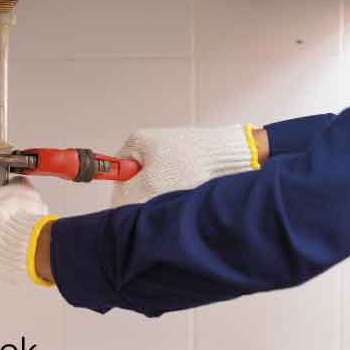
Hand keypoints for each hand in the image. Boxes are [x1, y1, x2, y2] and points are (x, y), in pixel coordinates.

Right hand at [111, 124, 257, 206]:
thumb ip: (124, 196)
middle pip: (137, 179)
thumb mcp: (149, 184)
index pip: (118, 172)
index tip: (137, 198)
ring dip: (165, 193)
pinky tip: (189, 190)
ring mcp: (170, 152)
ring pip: (157, 183)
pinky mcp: (187, 161)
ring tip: (179, 193)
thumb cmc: (192, 164)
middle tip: (161, 198)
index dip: (125, 189)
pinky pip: (174, 182)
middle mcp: (151, 144)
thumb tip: (117, 207)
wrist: (232, 158)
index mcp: (136, 141)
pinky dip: (180, 189)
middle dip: (147, 193)